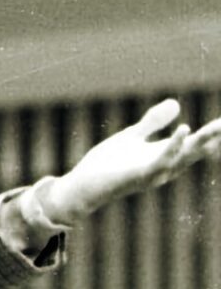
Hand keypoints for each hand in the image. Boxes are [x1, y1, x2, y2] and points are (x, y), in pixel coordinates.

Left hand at [41, 99, 220, 224]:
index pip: (192, 144)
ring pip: (182, 157)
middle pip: (193, 151)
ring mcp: (152, 173)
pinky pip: (161, 160)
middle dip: (211, 139)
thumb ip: (153, 122)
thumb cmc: (105, 165)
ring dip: (199, 143)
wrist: (82, 186)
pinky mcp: (138, 175)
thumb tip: (176, 103)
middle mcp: (162, 166)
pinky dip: (174, 146)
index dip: (209, 134)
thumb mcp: (132, 137)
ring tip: (216, 127)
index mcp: (162, 155)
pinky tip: (183, 129)